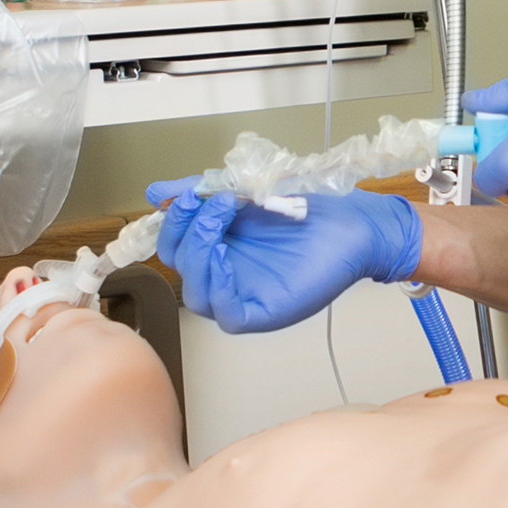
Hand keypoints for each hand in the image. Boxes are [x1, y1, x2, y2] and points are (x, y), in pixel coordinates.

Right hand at [143, 181, 421, 332]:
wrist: (351, 223)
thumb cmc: (306, 210)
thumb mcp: (245, 193)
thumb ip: (202, 193)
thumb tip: (155, 193)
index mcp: (216, 249)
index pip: (174, 246)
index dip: (173, 221)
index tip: (189, 194)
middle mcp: (225, 276)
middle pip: (180, 268)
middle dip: (187, 231)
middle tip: (211, 203)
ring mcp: (243, 297)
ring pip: (197, 294)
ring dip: (199, 255)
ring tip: (221, 222)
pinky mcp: (263, 314)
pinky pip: (226, 314)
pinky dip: (219, 288)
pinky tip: (224, 259)